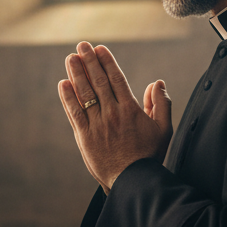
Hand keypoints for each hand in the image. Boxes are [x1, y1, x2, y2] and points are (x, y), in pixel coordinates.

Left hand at [58, 42, 172, 191]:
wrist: (133, 181)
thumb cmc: (149, 155)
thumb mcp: (163, 129)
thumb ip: (161, 104)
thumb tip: (157, 83)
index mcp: (130, 109)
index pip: (116, 79)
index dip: (106, 62)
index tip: (99, 49)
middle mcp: (112, 114)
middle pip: (99, 82)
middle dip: (89, 61)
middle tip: (82, 46)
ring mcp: (97, 125)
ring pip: (85, 94)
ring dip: (77, 74)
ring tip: (71, 58)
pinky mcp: (85, 137)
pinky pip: (74, 113)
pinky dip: (68, 98)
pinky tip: (63, 84)